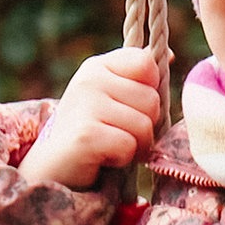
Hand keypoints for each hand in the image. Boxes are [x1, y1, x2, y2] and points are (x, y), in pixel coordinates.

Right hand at [19, 47, 161, 188]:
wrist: (53, 170)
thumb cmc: (92, 132)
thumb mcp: (114, 97)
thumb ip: (139, 78)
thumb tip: (172, 55)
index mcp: (98, 66)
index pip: (147, 63)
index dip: (149, 90)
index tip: (129, 106)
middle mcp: (89, 79)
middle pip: (152, 100)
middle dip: (145, 124)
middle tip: (117, 133)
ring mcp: (85, 105)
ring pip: (145, 125)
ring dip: (135, 145)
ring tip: (110, 146)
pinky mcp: (85, 134)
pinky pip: (129, 145)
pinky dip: (122, 158)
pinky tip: (102, 157)